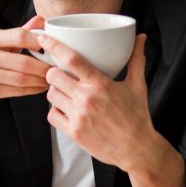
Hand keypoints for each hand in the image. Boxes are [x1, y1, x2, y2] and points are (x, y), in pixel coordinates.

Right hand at [0, 17, 49, 167]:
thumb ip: (19, 33)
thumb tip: (42, 19)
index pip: (19, 35)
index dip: (40, 42)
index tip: (54, 48)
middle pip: (23, 61)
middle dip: (44, 67)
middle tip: (58, 70)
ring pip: (20, 78)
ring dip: (39, 81)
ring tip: (51, 80)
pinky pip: (15, 91)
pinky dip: (31, 90)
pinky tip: (39, 88)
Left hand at [40, 33, 155, 170]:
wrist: (137, 149)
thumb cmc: (137, 116)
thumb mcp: (138, 85)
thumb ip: (136, 60)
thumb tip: (141, 38)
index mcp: (100, 84)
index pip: (71, 59)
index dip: (54, 45)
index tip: (44, 37)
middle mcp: (86, 99)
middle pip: (53, 75)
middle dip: (54, 72)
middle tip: (61, 74)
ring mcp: (78, 116)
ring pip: (50, 95)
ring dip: (55, 91)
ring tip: (65, 92)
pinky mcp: (73, 132)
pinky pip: (52, 115)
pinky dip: (56, 110)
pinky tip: (66, 109)